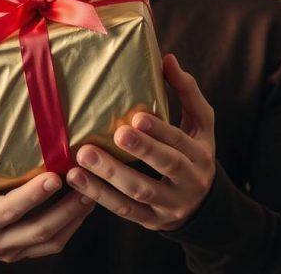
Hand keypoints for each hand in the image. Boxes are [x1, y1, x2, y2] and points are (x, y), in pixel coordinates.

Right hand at [0, 125, 94, 264]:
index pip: (7, 211)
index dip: (32, 197)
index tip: (54, 177)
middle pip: (38, 229)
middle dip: (65, 207)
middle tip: (84, 180)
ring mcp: (13, 251)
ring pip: (52, 240)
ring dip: (75, 216)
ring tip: (94, 190)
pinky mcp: (25, 252)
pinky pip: (55, 244)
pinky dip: (73, 226)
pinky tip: (86, 203)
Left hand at [66, 54, 215, 230]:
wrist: (203, 206)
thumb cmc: (194, 152)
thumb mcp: (200, 125)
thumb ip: (187, 92)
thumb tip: (168, 59)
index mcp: (200, 156)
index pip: (181, 142)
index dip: (161, 131)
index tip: (137, 117)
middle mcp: (189, 183)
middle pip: (166, 167)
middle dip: (141, 150)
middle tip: (115, 134)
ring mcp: (169, 206)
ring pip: (139, 193)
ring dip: (109, 176)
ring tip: (83, 157)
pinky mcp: (149, 221)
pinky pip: (123, 211)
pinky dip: (98, 196)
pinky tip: (76, 180)